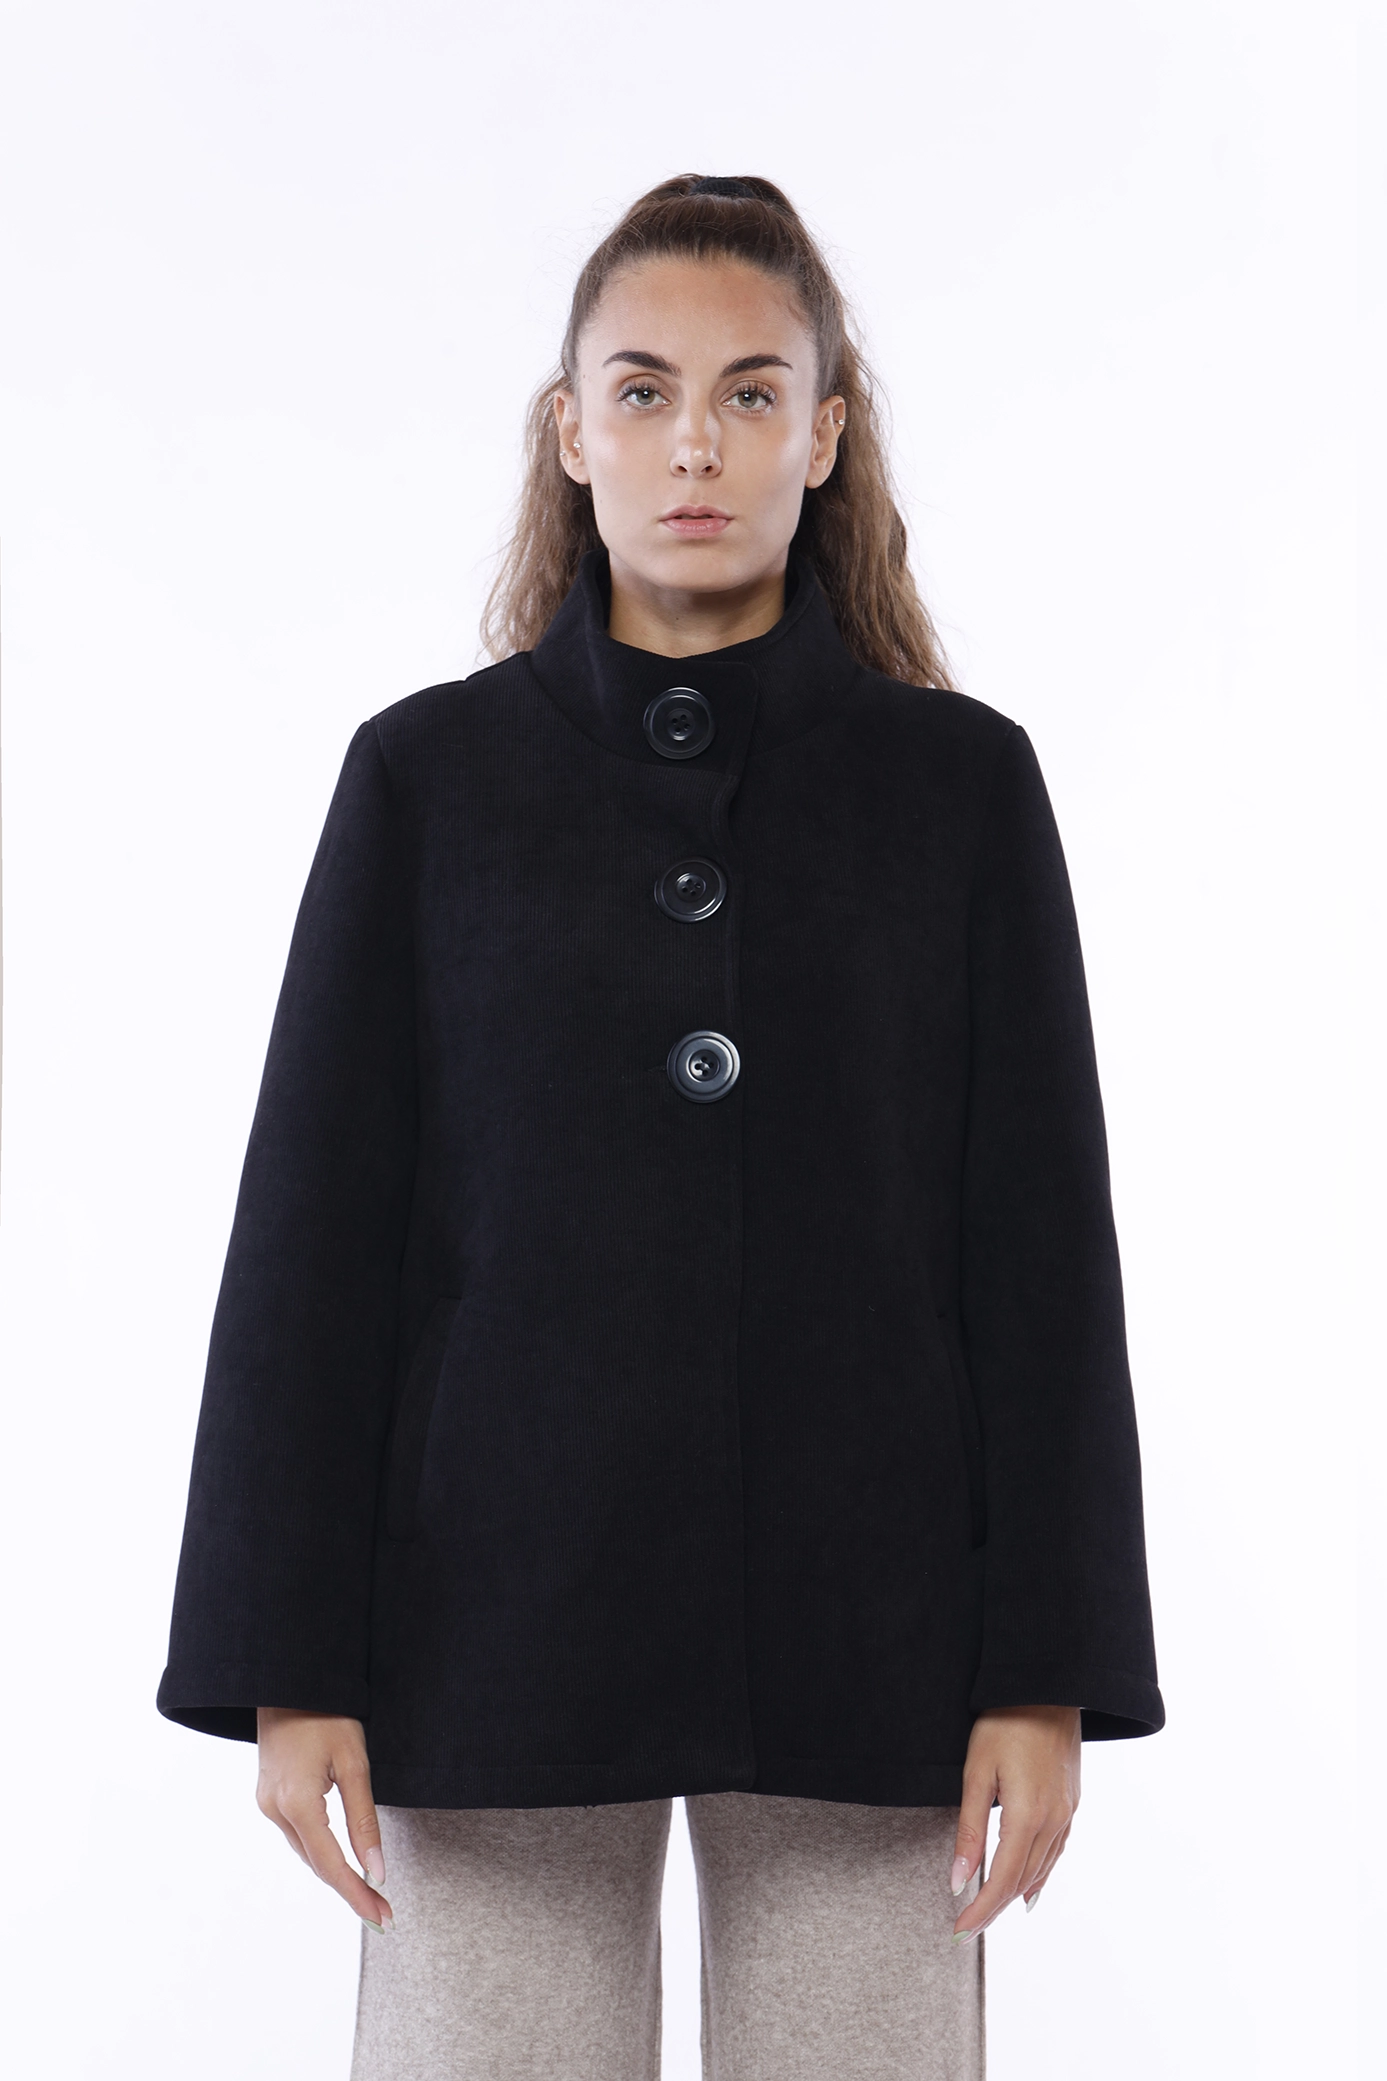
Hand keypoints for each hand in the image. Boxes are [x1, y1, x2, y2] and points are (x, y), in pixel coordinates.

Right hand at [256, 1708, 392, 1930]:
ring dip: (334, 1871)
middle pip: (316, 1863)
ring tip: (369, 1891)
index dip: (357, 1895)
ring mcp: (267, 1803)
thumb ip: (364, 1821)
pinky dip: (321, 1849)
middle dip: (350, 1888)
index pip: (330, 1865)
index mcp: (296, 1803)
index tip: (382, 1919)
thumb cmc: (328, 1714)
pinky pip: (297, 1833)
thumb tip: (377, 1870)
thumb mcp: (354, 1763)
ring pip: (306, 1851)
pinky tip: (340, 1857)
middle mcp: (274, 1810)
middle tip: (383, 1913)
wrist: (289, 1679)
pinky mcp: (268, 1795)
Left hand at [948, 1705, 1080, 1938]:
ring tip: (992, 1912)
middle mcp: (1054, 1821)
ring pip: (1041, 1869)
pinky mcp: (1072, 1801)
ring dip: (1016, 1893)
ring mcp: (1068, 1812)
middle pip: (1021, 1880)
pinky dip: (1039, 1873)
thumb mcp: (976, 1772)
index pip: (1001, 1880)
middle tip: (967, 1927)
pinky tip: (1029, 1885)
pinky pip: (1056, 1850)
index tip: (958, 1930)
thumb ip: (969, 1829)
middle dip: (993, 1907)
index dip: (980, 1910)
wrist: (1049, 1685)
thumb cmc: (1005, 1721)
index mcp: (1027, 1817)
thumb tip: (957, 1880)